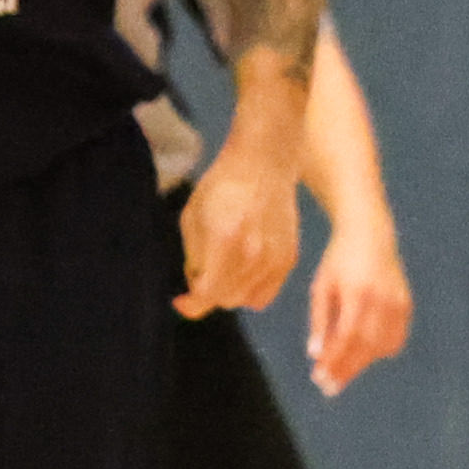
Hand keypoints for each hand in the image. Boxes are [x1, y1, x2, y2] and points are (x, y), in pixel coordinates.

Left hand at [175, 144, 300, 318]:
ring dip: (229, 291)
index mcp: (224, 240)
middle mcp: (253, 254)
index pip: (206, 293)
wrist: (263, 163)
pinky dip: (251, 290)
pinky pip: (266, 294)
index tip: (180, 302)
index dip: (190, 305)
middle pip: (225, 299)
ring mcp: (274, 258)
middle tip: (202, 271)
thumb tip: (196, 289)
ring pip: (246, 300)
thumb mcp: (192, 217)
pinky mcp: (288, 258)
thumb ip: (193, 258)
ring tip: (224, 268)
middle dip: (208, 291)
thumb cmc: (222, 187)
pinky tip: (243, 270)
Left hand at [306, 213, 414, 393]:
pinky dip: (379, 350)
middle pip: (366, 346)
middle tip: (329, 387)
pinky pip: (395, 338)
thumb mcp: (322, 286)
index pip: (348, 337)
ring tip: (342, 371)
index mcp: (358, 292)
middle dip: (346, 369)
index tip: (320, 378)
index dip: (335, 361)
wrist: (370, 233)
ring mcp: (398, 302)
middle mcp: (382, 299)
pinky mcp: (406, 304)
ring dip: (361, 362)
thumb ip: (320, 321)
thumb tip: (315, 354)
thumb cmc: (339, 260)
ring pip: (382, 346)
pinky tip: (363, 354)